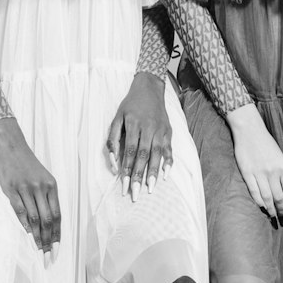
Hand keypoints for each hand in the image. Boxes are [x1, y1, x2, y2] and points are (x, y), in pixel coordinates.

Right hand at [0, 117, 60, 253]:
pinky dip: (25, 226)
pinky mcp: (12, 189)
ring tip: (39, 253)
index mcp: (52, 186)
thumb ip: (45, 197)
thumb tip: (47, 221)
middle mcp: (42, 188)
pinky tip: (28, 237)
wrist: (9, 143)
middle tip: (50, 259)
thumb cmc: (25, 163)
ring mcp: (27, 189)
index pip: (58, 216)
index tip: (57, 251)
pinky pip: (20, 211)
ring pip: (35, 219)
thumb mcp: (42, 177)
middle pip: (49, 220)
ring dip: (38, 238)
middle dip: (50, 242)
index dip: (58, 235)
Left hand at [106, 72, 171, 200]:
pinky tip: (165, 175)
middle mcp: (149, 128)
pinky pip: (169, 149)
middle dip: (139, 176)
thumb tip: (114, 161)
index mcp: (134, 124)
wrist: (150, 89)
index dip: (126, 169)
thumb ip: (112, 139)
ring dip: (153, 173)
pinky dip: (168, 162)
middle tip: (135, 193)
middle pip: (143, 156)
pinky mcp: (169, 132)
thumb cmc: (130, 105)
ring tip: (150, 188)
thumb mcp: (117, 117)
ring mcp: (161, 130)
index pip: (130, 151)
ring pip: (157, 155)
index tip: (123, 185)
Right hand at [226, 103, 282, 220]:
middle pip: (280, 197)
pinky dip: (259, 202)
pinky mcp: (247, 173)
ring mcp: (259, 173)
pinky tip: (263, 207)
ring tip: (274, 215)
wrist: (249, 130)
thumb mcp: (281, 156)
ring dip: (271, 209)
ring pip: (267, 197)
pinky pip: (254, 192)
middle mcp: (273, 172)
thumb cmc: (267, 143)